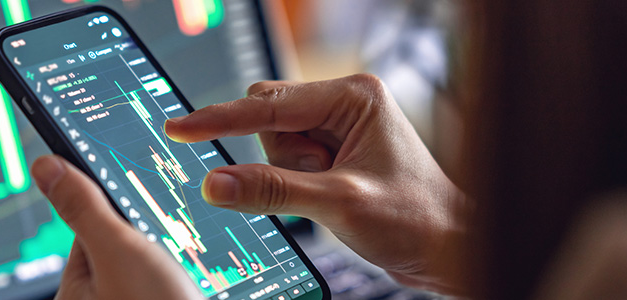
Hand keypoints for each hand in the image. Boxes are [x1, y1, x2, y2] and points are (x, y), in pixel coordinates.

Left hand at [31, 155, 203, 299]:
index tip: (143, 204)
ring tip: (188, 273)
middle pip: (125, 252)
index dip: (119, 214)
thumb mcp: (118, 253)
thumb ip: (85, 209)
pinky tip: (197, 287)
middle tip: (175, 249)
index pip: (90, 232)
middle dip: (152, 243)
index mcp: (74, 292)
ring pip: (153, 271)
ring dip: (174, 264)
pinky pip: (169, 288)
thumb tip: (45, 166)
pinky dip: (185, 283)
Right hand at [164, 74, 466, 290]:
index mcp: (353, 96)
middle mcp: (344, 104)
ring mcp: (337, 128)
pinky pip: (286, 163)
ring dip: (290, 176)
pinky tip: (330, 195)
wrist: (446, 247)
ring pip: (273, 143)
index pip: (269, 104)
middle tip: (318, 184)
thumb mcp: (338, 203)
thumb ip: (272, 191)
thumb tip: (214, 182)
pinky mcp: (333, 152)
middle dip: (279, 158)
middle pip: (268, 119)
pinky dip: (295, 184)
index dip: (221, 120)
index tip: (181, 128)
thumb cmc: (415, 218)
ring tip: (334, 193)